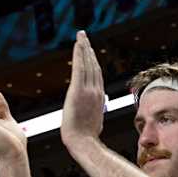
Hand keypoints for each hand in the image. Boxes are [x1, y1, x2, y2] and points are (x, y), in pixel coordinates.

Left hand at [61, 31, 104, 148]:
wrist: (83, 141)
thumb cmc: (85, 136)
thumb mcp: (93, 122)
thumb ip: (93, 113)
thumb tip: (94, 116)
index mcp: (99, 97)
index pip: (97, 75)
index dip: (93, 61)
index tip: (89, 51)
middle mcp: (96, 91)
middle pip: (93, 66)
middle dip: (88, 49)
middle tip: (84, 36)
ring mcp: (88, 90)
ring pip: (88, 64)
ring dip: (84, 48)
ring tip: (81, 35)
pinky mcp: (78, 90)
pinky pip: (80, 68)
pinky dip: (80, 55)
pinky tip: (78, 44)